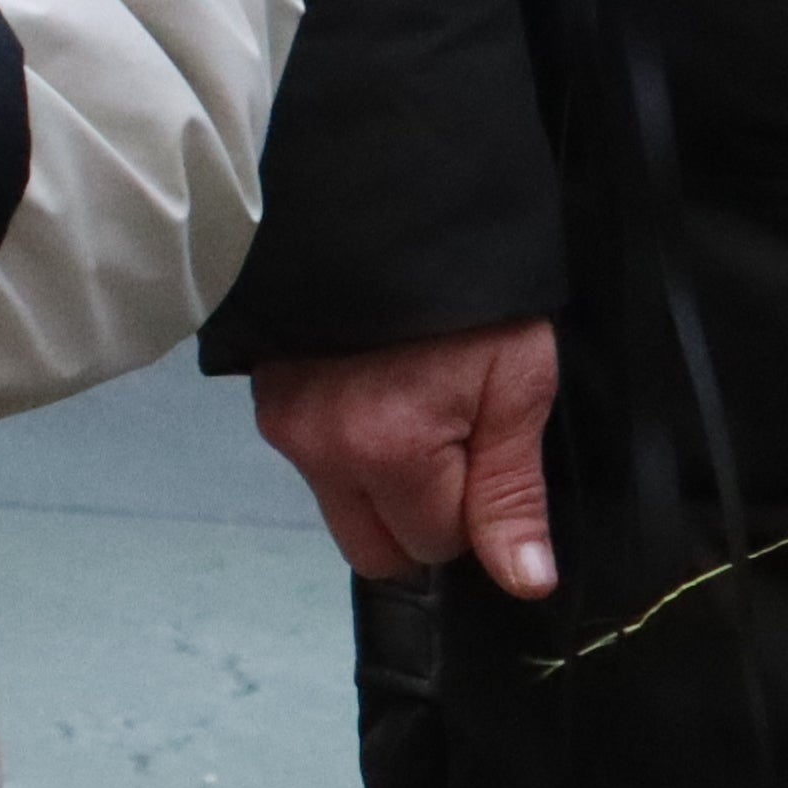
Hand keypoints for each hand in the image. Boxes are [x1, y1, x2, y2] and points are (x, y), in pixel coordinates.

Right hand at [254, 321, 561, 597]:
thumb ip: (511, 492)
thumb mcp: (516, 386)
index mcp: (388, 452)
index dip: (472, 514)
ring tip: (412, 405)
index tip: (485, 452)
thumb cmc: (472, 295)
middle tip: (453, 446)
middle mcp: (320, 452)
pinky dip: (349, 448)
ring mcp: (283, 426)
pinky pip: (314, 462)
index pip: (433, 546)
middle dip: (419, 519)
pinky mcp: (265, 401)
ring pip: (342, 506)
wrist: (391, 206)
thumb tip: (522, 582)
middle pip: (373, 549)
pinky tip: (373, 391)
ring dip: (381, 483)